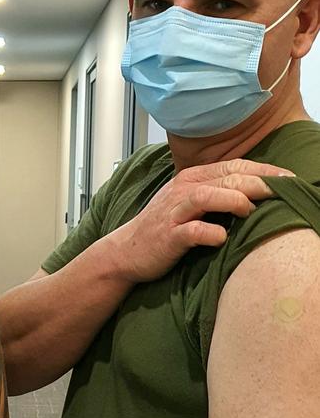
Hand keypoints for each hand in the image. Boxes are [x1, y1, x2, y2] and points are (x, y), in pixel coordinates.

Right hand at [106, 159, 293, 283]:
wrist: (127, 251)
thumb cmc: (164, 228)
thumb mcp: (190, 202)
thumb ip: (217, 193)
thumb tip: (258, 192)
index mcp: (192, 178)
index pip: (234, 166)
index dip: (264, 170)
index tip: (290, 179)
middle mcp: (183, 190)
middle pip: (225, 178)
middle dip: (258, 182)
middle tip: (283, 190)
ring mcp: (174, 212)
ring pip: (207, 196)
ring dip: (233, 200)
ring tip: (250, 210)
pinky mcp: (168, 236)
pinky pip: (191, 231)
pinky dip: (209, 233)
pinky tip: (222, 238)